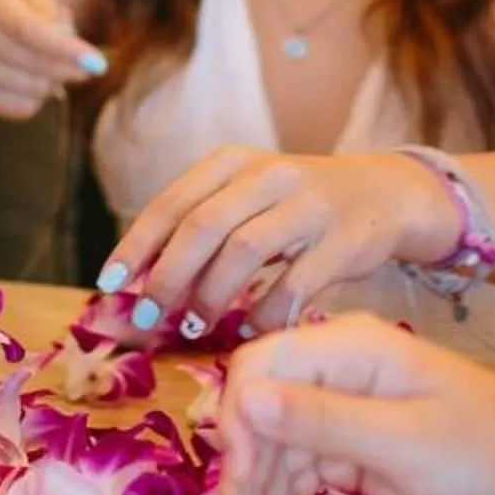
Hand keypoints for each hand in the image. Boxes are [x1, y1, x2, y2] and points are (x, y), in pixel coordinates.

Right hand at [0, 0, 107, 120]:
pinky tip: (27, 85)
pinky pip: (19, 108)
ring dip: (50, 86)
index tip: (97, 64)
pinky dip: (34, 100)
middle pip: (33, 63)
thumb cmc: (2, 14)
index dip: (66, 50)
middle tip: (82, 70)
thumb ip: (57, 19)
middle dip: (67, 70)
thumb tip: (79, 60)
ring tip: (46, 72)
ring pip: (30, 89)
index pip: (30, 29)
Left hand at [103, 147, 453, 340]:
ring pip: (245, 251)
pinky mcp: (344, 241)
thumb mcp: (245, 196)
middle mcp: (268, 175)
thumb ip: (198, 226)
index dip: (137, 246)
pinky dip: (266, 313)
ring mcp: (309, 206)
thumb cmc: (294, 205)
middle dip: (169, 275)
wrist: (383, 194)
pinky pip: (296, 283)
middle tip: (150, 315)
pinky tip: (250, 332)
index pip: (172, 204)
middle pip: (203, 226)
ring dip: (213, 295)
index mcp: (232, 162)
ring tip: (196, 325)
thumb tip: (137, 280)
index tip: (110, 285)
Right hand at [218, 315, 494, 494]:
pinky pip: (302, 479)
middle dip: (246, 483)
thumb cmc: (491, 456)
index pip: (258, 370)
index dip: (236, 423)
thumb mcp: (403, 442)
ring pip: (277, 458)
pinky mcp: (355, 453)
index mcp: (347, 352)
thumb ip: (321, 421)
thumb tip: (244, 400)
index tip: (236, 485)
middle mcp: (336, 376)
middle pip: (261, 421)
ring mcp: (343, 415)